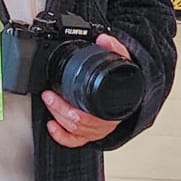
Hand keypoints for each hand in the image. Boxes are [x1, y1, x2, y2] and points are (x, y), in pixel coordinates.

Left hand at [42, 34, 132, 148]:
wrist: (133, 93)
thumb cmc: (126, 81)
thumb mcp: (122, 62)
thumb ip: (114, 48)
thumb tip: (104, 39)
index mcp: (112, 108)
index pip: (87, 115)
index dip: (66, 106)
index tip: (52, 93)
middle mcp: (105, 122)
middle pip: (78, 123)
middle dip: (58, 109)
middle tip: (48, 96)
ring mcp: (98, 130)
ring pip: (75, 132)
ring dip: (58, 118)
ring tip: (49, 103)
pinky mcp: (91, 134)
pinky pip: (75, 142)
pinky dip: (62, 137)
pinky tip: (53, 126)